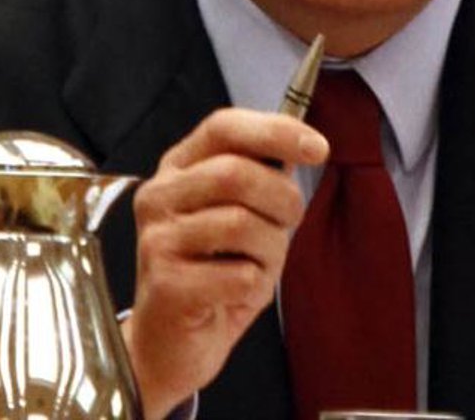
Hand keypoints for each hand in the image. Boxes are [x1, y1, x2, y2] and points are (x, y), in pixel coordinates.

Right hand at [123, 105, 325, 419]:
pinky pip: (238, 275)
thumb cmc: (211, 276)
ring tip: (259, 266)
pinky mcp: (166, 284)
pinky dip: (255, 284)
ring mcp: (157, 240)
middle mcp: (159, 196)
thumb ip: (260, 179)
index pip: (224, 127)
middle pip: (235, 172)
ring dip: (269, 249)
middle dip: (281, 198)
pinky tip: (237, 293)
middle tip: (290, 222)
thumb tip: (302, 145)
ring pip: (240, 223)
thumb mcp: (239, 218)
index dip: (275, 131)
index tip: (318, 148)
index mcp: (177, 168)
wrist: (170, 347)